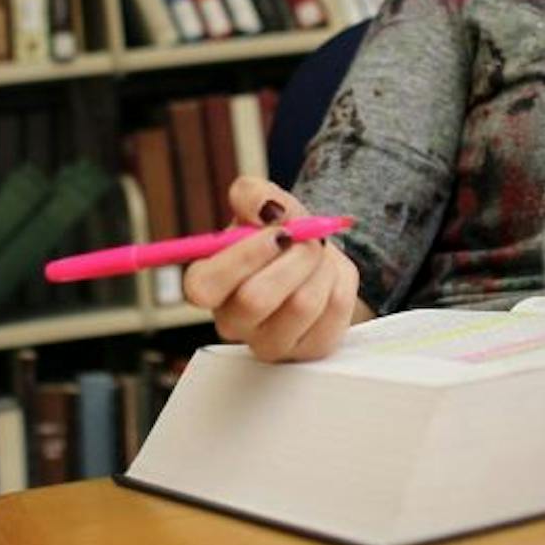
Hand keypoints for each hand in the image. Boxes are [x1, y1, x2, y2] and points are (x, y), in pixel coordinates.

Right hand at [180, 176, 361, 362]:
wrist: (314, 258)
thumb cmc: (278, 233)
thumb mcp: (262, 203)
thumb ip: (252, 194)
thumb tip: (264, 207)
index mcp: (209, 285)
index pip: (203, 287)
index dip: (242, 258)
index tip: (276, 233)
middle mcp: (233, 322)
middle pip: (256, 299)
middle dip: (293, 256)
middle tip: (307, 238)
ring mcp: (270, 343)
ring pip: (302, 303)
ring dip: (321, 265)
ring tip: (318, 254)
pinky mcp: (310, 350)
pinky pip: (334, 311)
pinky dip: (341, 280)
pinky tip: (329, 276)